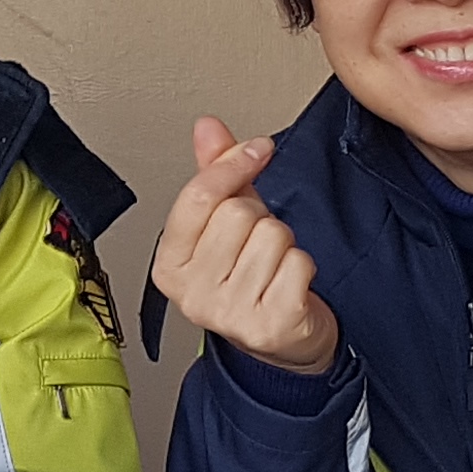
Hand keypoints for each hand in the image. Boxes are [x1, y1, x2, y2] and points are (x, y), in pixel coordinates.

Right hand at [146, 113, 339, 375]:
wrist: (281, 344)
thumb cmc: (251, 280)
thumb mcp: (225, 225)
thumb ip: (216, 174)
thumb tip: (207, 127)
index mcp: (170, 266)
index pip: (199, 197)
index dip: (233, 164)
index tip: (257, 150)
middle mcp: (192, 295)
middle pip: (238, 213)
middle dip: (260, 217)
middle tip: (258, 244)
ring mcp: (229, 314)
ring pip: (272, 235)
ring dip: (284, 244)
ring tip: (273, 267)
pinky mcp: (270, 325)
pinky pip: (298, 262)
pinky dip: (303, 267)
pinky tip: (289, 285)